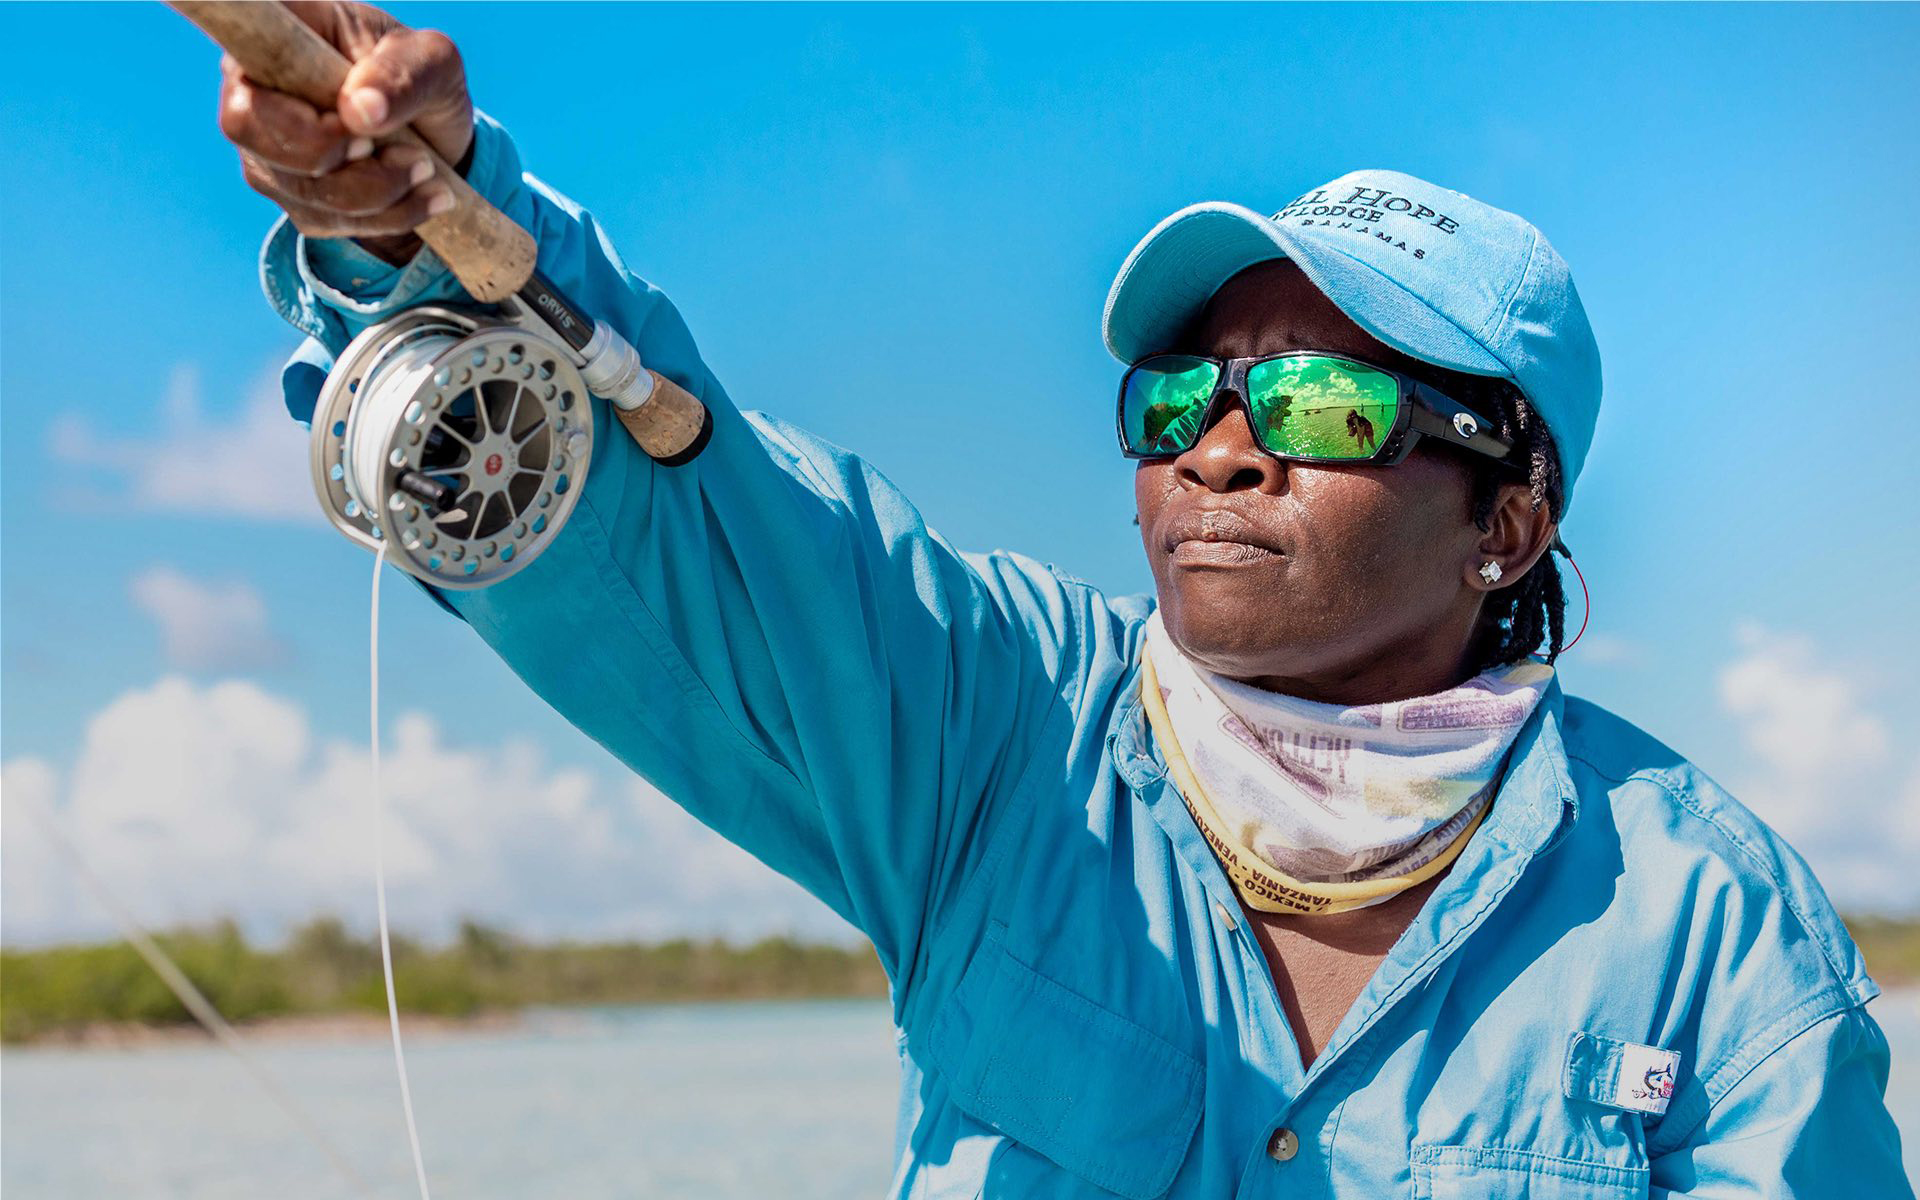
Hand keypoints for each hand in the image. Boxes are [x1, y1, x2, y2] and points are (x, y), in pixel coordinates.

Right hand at [218, 0, 474, 264]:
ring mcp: (262, 142)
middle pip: (247, 127)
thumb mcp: (434, 63)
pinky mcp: (285, 190)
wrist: (435, 133)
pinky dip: (383, 216)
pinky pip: (320, 218)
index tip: (350, 112)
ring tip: (426, 169)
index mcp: (280, 26)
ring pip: (295, 185)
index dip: (276, 76)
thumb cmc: (423, 78)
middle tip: (411, 152)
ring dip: (377, 191)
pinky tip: (421, 195)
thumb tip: (359, 111)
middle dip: (336, 153)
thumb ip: (401, 75)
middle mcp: (253, 81)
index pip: (234, 34)